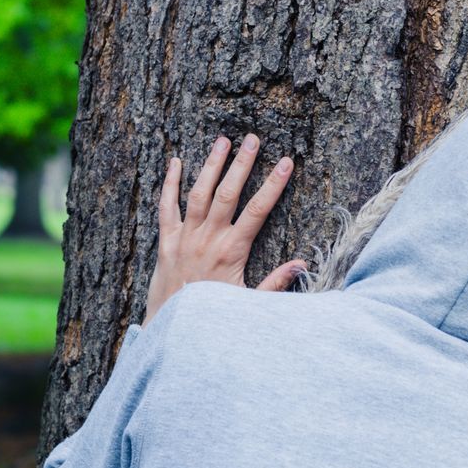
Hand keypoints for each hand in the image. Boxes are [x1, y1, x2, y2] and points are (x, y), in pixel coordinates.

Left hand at [145, 133, 305, 324]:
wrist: (172, 329)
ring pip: (199, 193)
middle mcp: (208, 239)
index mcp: (233, 251)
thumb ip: (275, 283)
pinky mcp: (166, 242)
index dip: (274, 184)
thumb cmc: (213, 318)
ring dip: (211, 165)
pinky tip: (175, 162)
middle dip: (242, 164)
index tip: (286, 162)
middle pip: (228, 193)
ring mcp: (185, 237)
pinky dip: (169, 183)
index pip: (258, 210)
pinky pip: (166, 207)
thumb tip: (301, 265)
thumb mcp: (249, 304)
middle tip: (253, 138)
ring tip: (222, 140)